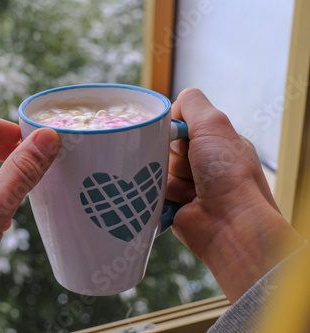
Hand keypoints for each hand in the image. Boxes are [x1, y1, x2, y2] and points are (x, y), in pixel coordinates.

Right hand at [167, 88, 303, 302]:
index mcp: (216, 143)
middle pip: (166, 147)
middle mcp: (202, 164)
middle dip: (172, 155)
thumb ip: (193, 104)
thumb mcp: (214, 124)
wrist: (231, 225)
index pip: (181, 125)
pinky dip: (160, 195)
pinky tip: (178, 201)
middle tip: (190, 166)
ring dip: (169, 178)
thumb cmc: (229, 174)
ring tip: (189, 190)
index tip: (181, 137)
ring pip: (157, 170)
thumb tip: (173, 106)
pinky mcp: (174, 206)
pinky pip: (152, 192)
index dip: (176, 130)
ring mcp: (188, 186)